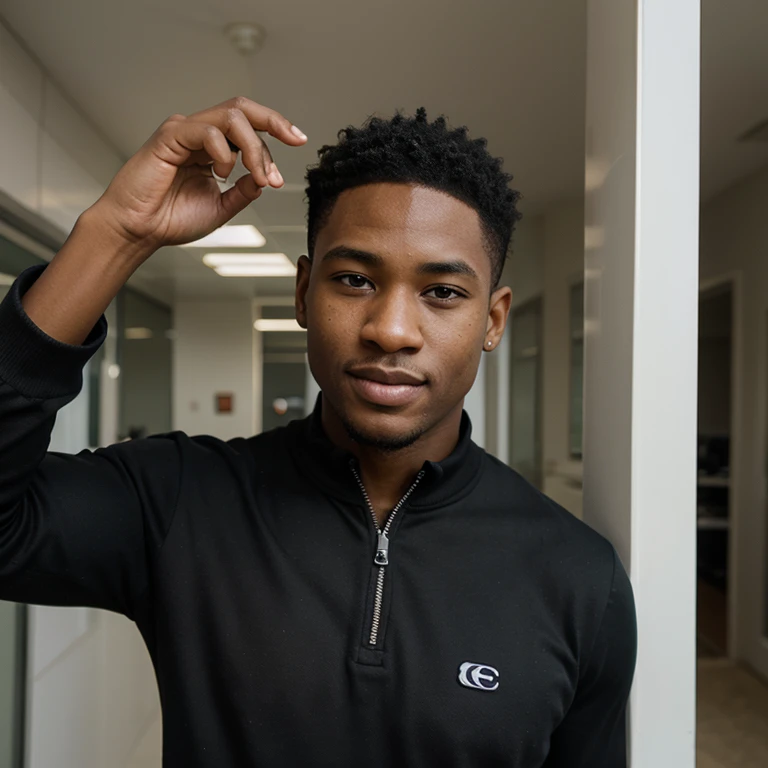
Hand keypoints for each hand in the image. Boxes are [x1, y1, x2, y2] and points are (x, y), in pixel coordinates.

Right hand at [90, 97, 306, 254]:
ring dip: (255, 147)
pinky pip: (207, 131)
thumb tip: (265, 178)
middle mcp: (199, 134)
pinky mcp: (169, 136)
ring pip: (231, 117)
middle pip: (243, 109)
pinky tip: (221, 174)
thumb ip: (243, 192)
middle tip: (295, 140)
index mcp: (211, 149)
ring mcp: (184, 131)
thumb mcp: (221, 208)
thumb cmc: (170, 220)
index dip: (274, 140)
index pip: (249, 130)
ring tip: (257, 175)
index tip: (293, 156)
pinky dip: (224, 152)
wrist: (139, 231)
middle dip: (274, 122)